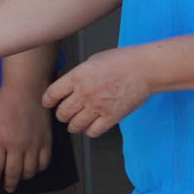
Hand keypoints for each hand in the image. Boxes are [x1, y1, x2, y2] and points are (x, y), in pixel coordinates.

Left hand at [0, 85, 55, 192]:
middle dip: (8, 184)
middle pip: (13, 173)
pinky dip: (38, 169)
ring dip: (23, 178)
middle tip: (6, 189)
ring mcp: (34, 145)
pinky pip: (44, 162)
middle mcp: (17, 146)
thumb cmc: (3, 103)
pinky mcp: (47, 142)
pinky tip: (33, 169)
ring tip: (18, 178)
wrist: (27, 91)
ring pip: (30, 171)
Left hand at [44, 48, 158, 136]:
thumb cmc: (122, 61)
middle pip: (62, 112)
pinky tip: (90, 128)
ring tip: (74, 124)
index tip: (48, 103)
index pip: (52, 94)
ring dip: (73, 126)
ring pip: (75, 124)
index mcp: (77, 77)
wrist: (145, 68)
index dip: (48, 101)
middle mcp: (84, 93)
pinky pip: (94, 131)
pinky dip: (89, 132)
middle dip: (61, 115)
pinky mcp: (112, 116)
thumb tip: (70, 85)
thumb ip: (79, 75)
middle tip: (64, 115)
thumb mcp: (92, 61)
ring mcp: (98, 106)